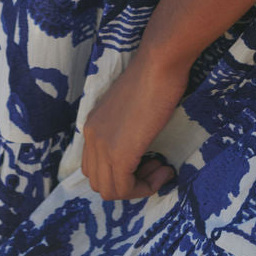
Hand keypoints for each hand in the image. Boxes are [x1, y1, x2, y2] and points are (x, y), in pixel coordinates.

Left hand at [81, 49, 187, 199]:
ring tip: (161, 169)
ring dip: (139, 188)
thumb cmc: (153, 78)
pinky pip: (125, 189)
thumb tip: (138, 148)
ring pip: (110, 191)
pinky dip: (146, 188)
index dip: (123, 172)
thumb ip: (125, 128)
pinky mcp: (119, 153)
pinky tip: (165, 170)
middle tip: (155, 166)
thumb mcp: (131, 109)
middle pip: (99, 183)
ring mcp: (102, 145)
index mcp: (92, 126)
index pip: (95, 168)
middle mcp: (90, 137)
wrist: (158, 64)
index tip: (150, 160)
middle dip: (129, 184)